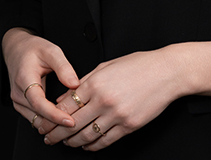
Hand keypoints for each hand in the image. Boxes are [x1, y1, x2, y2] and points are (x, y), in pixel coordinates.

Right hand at [2, 28, 79, 129]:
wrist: (16, 48)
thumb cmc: (33, 48)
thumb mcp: (51, 51)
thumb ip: (63, 67)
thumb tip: (75, 84)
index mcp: (24, 79)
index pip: (39, 104)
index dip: (55, 115)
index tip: (70, 121)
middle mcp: (18, 94)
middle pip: (38, 115)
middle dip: (57, 122)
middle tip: (78, 123)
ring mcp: (17, 101)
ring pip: (36, 120)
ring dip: (52, 123)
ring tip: (71, 121)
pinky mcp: (20, 104)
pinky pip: (34, 117)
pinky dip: (47, 120)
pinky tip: (60, 117)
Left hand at [39, 49, 180, 150]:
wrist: (166, 72)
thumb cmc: (138, 65)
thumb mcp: (107, 65)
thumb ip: (84, 81)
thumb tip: (64, 97)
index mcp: (96, 82)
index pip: (66, 105)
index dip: (52, 117)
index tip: (44, 122)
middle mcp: (104, 100)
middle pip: (72, 124)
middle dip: (56, 133)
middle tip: (47, 137)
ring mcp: (117, 115)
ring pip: (86, 136)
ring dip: (71, 142)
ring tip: (64, 143)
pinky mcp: (129, 126)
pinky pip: (105, 141)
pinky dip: (92, 146)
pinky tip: (85, 145)